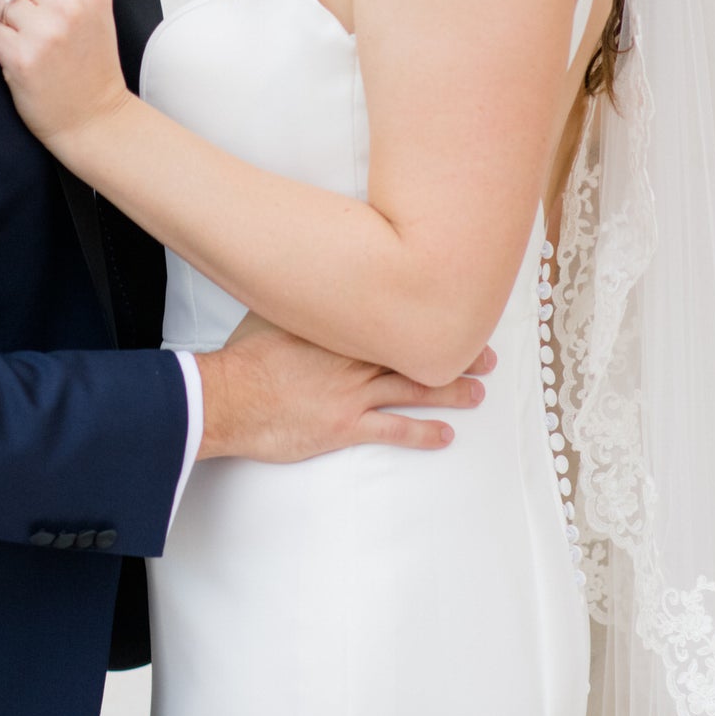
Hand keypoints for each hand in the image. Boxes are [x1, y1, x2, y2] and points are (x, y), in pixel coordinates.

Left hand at [0, 0, 128, 147]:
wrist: (95, 118)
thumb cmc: (90, 63)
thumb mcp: (92, 7)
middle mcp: (69, 4)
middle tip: (38, 26)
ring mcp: (45, 31)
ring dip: (6, 21)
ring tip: (30, 41)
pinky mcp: (21, 57)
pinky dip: (0, 45)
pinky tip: (21, 59)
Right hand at [196, 312, 495, 462]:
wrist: (228, 396)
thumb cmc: (247, 356)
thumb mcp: (275, 313)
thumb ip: (304, 301)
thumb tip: (316, 279)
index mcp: (342, 328)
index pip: (396, 317)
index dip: (428, 319)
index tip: (453, 313)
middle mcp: (355, 357)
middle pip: (415, 352)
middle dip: (454, 354)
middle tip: (486, 354)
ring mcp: (353, 392)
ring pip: (414, 388)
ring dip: (451, 391)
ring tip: (478, 392)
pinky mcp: (346, 426)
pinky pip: (394, 430)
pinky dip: (423, 433)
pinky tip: (445, 436)